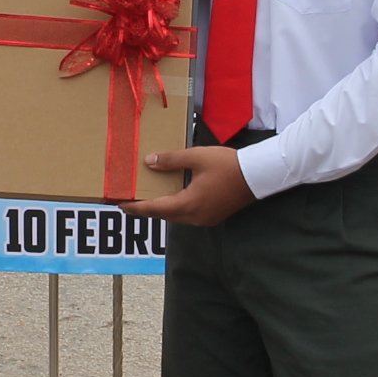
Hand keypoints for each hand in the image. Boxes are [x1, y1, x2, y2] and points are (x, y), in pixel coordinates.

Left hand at [129, 145, 253, 225]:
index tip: (118, 204)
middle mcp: (194, 217)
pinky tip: (171, 197)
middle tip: (128, 201)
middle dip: (145, 209)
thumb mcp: (197, 157)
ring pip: (176, 216)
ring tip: (147, 198)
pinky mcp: (213, 217)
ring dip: (161, 208)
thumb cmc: (227, 165)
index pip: (155, 208)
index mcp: (188, 204)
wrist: (258, 175)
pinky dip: (175, 208)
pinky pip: (187, 215)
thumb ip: (172, 160)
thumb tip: (149, 162)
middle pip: (164, 215)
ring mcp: (205, 219)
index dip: (135, 207)